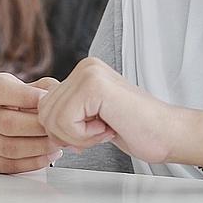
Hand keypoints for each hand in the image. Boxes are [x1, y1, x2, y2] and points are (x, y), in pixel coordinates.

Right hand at [0, 73, 63, 173]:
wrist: (13, 118)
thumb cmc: (28, 102)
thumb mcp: (37, 87)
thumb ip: (48, 89)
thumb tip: (56, 99)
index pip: (0, 91)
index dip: (25, 96)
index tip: (45, 99)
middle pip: (7, 123)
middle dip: (37, 128)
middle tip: (57, 128)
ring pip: (9, 148)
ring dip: (38, 147)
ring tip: (57, 143)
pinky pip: (9, 165)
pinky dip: (33, 162)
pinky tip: (49, 155)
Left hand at [36, 57, 202, 166]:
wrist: (168, 134)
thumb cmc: (135, 129)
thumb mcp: (90, 117)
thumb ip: (66, 112)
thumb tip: (33, 119)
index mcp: (82, 72)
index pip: (43, 106)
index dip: (63, 130)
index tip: (92, 130)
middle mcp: (84, 66)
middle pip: (43, 112)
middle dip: (67, 133)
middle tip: (100, 130)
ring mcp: (89, 73)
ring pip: (51, 119)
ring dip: (77, 136)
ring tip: (106, 127)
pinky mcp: (94, 86)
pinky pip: (65, 122)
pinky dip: (84, 136)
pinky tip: (108, 127)